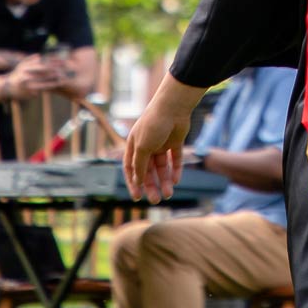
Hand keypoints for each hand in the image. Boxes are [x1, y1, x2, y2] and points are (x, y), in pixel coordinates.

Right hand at [3, 55, 67, 99]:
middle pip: (45, 75)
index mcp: (27, 69)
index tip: (62, 62)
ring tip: (62, 81)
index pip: (43, 65)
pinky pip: (41, 91)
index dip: (53, 64)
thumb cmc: (16, 75)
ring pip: (45, 84)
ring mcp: (29, 87)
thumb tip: (40, 55)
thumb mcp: (21, 65)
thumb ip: (30, 59)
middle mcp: (28, 77)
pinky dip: (48, 89)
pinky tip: (55, 87)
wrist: (6, 88)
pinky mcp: (30, 94)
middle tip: (65, 71)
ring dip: (54, 82)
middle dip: (56, 73)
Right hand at [122, 79, 199, 200]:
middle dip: (151, 186)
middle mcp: (147, 145)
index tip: (137, 197)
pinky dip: (175, 170)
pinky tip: (177, 181)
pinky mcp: (175, 141)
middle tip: (156, 200)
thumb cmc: (154, 125)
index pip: (131, 168)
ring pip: (162, 167)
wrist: (174, 107)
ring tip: (168, 194)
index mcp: (134, 145)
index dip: (133, 183)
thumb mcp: (143, 148)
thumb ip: (140, 165)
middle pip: (148, 171)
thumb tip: (138, 182)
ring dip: (165, 181)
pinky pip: (175, 159)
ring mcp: (161, 143)